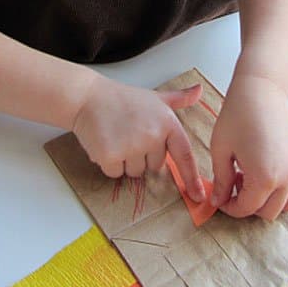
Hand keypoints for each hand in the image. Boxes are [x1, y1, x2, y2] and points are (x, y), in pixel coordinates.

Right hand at [73, 75, 205, 201]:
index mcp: (167, 123)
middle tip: (129, 134)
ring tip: (116, 136)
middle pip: (155, 166)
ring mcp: (132, 146)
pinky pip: (116, 173)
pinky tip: (105, 143)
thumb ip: (179, 99)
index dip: (192, 178)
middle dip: (142, 155)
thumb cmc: (122, 98)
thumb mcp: (155, 97)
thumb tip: (199, 90)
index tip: (198, 195)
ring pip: (135, 172)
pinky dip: (109, 163)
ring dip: (125, 160)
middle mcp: (153, 136)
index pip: (184, 155)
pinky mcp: (111, 156)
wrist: (88, 97)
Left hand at [210, 75, 287, 218]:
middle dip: (248, 206)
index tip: (219, 198)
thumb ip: (221, 181)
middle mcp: (286, 178)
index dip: (229, 208)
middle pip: (268, 213)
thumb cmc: (237, 116)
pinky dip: (280, 190)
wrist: (261, 90)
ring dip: (267, 201)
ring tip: (249, 179)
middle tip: (233, 186)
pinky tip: (261, 169)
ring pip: (287, 205)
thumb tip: (218, 201)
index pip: (246, 209)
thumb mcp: (221, 150)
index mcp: (264, 177)